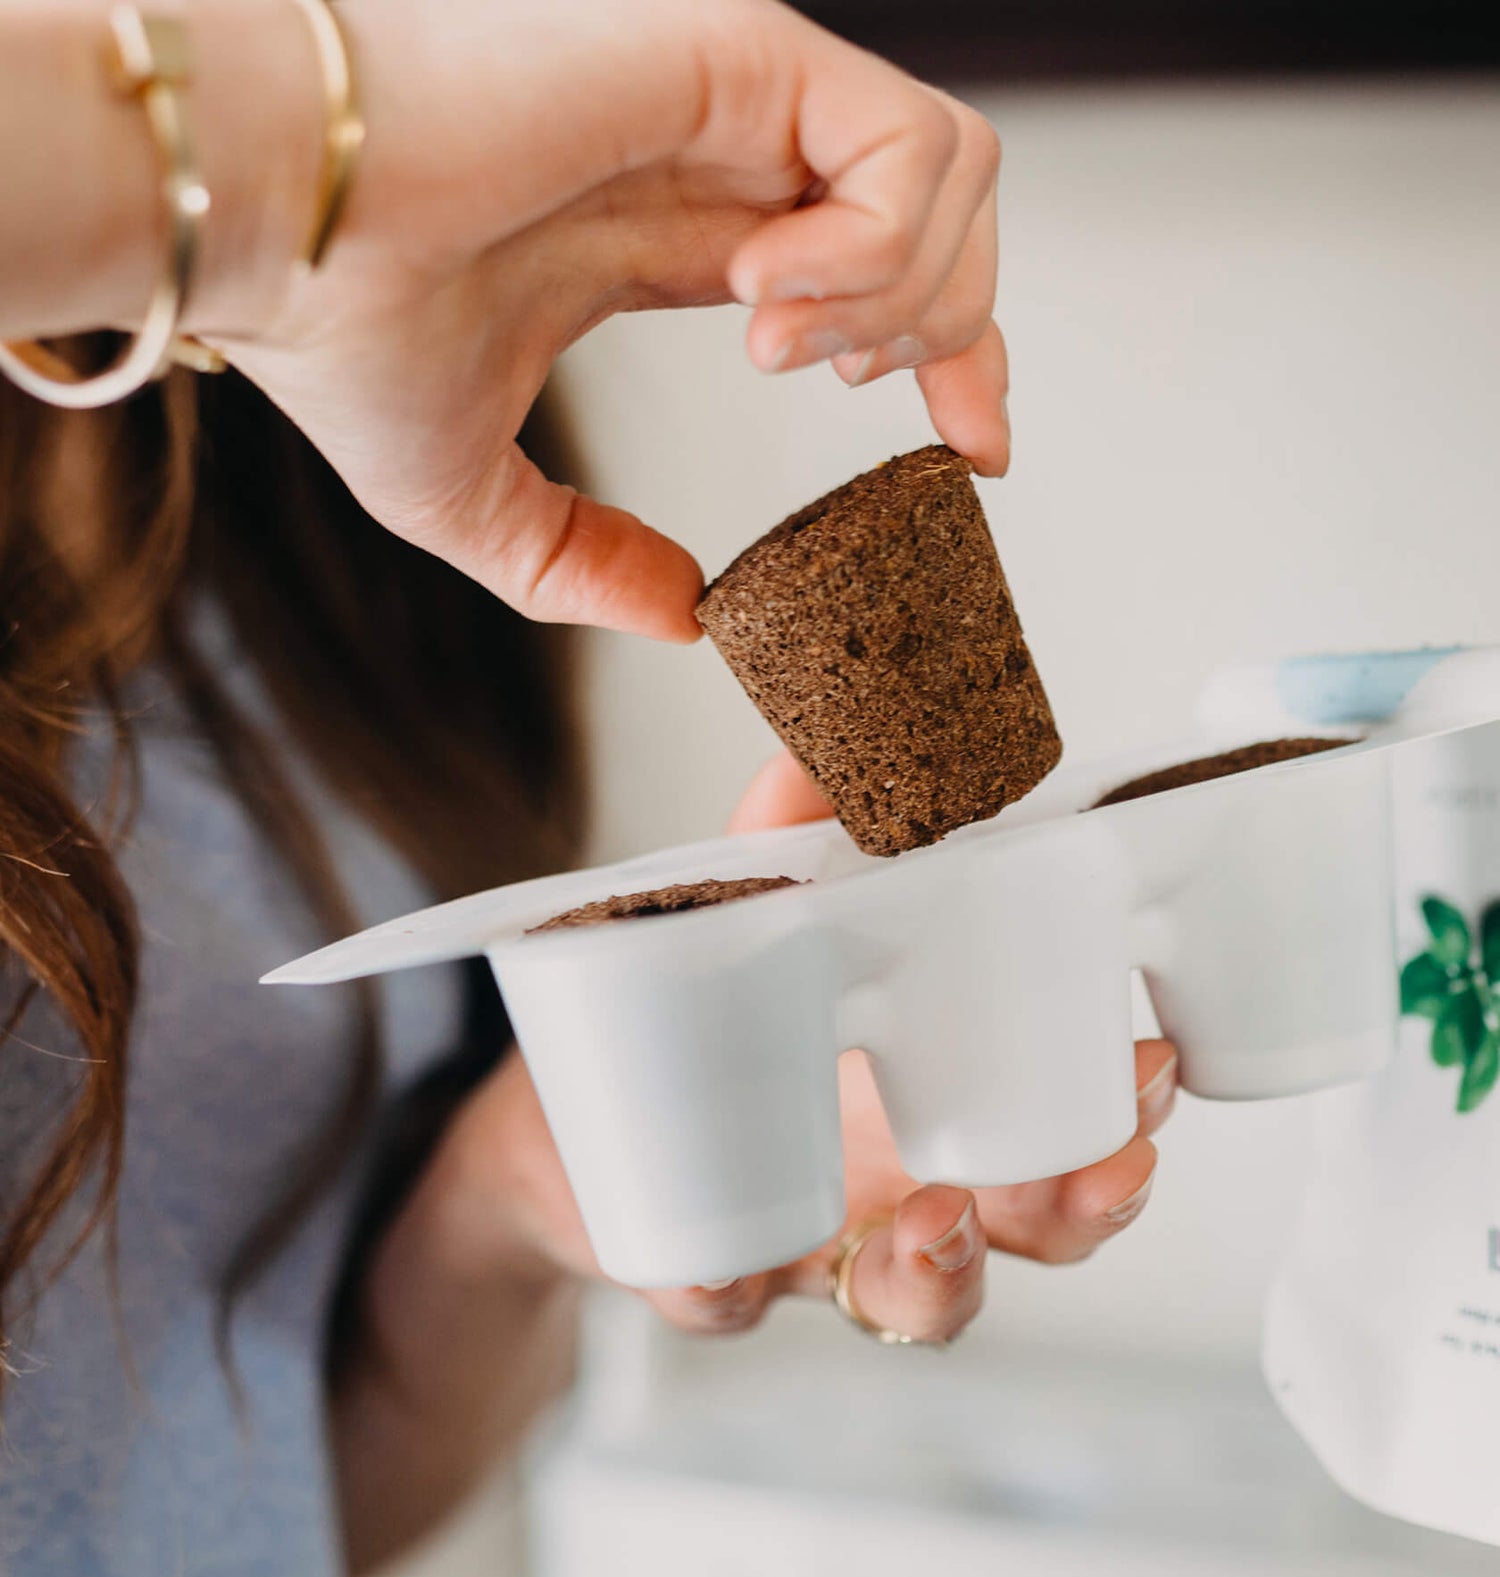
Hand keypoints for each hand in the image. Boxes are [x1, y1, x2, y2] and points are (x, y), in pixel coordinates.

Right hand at [220, 0, 1009, 640]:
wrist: (262, 226)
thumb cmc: (329, 328)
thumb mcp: (477, 501)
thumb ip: (587, 563)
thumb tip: (686, 617)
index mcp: (683, 234)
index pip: (876, 269)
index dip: (952, 355)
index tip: (973, 452)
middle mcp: (724, 158)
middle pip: (947, 216)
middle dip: (961, 329)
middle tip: (888, 407)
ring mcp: (737, 95)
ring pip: (950, 173)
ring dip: (902, 293)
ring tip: (785, 351)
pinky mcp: (731, 48)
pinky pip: (902, 147)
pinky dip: (870, 250)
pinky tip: (765, 305)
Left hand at [418, 751, 1176, 1346]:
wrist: (578, 1129)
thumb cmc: (707, 1019)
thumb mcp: (756, 920)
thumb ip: (788, 841)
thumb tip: (814, 756)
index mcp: (948, 1096)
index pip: (1074, 1115)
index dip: (1133, 1106)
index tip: (1159, 1059)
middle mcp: (910, 1185)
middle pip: (1039, 1225)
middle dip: (1088, 1199)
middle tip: (1116, 1161)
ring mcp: (824, 1246)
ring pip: (920, 1297)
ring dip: (950, 1273)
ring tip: (941, 1224)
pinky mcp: (716, 1272)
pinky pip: (732, 1306)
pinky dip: (731, 1289)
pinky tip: (728, 1272)